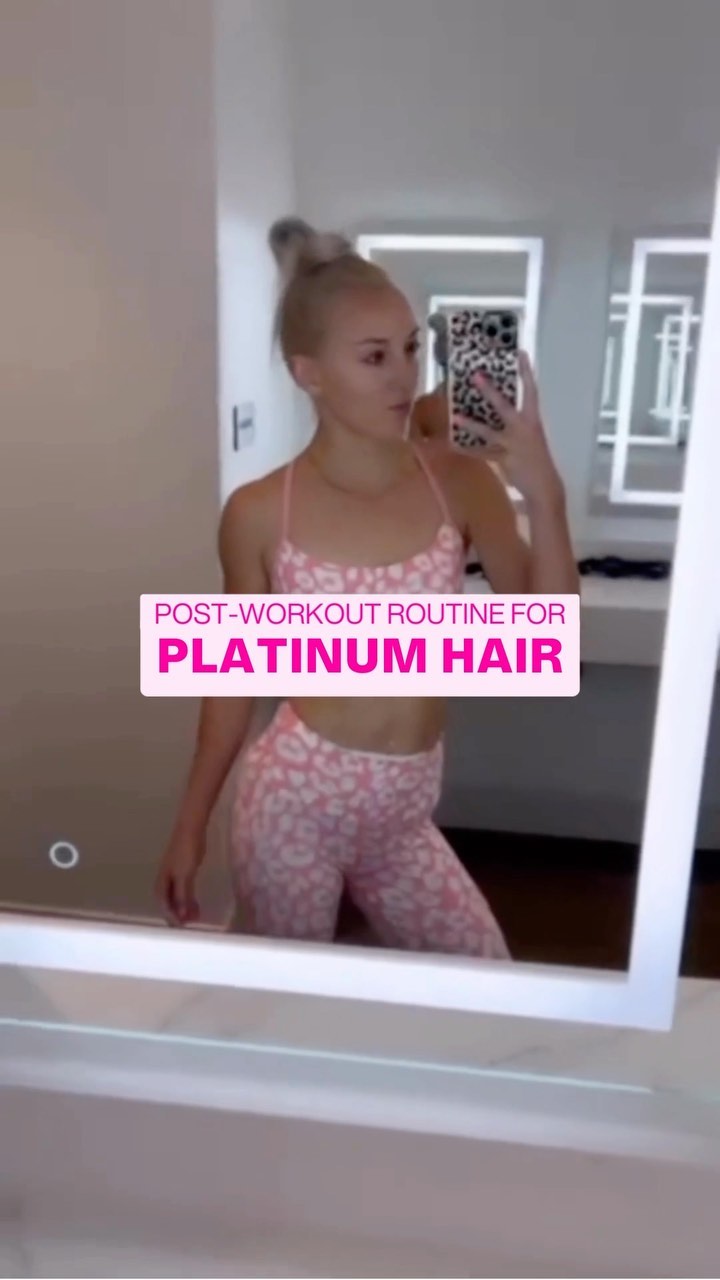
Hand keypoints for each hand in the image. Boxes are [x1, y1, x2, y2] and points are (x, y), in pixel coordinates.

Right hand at [155, 828, 203, 926]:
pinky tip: (196, 903)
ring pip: (176, 896)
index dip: (172, 917)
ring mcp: (174, 874)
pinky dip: (189, 898)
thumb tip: (181, 916)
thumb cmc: (187, 850)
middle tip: (191, 924)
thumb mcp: (185, 875)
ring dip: (184, 908)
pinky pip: (183, 889)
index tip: (183, 927)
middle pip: (169, 902)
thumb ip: (183, 895)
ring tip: (196, 916)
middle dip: (178, 914)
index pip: (164, 905)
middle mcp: (165, 879)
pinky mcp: (183, 870)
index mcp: (162, 881)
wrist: (191, 827)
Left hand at [454, 352, 563, 506]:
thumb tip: (500, 411)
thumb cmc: (537, 459)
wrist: (545, 485)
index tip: (521, 353)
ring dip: (471, 425)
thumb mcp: (531, 437)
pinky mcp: (505, 459)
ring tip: (454, 416)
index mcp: (533, 420)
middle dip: (490, 391)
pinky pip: (482, 454)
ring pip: (489, 432)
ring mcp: (513, 444)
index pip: (531, 391)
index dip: (526, 373)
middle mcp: (524, 428)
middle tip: (476, 375)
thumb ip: (517, 424)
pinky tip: (453, 446)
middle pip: (505, 406)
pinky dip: (467, 451)